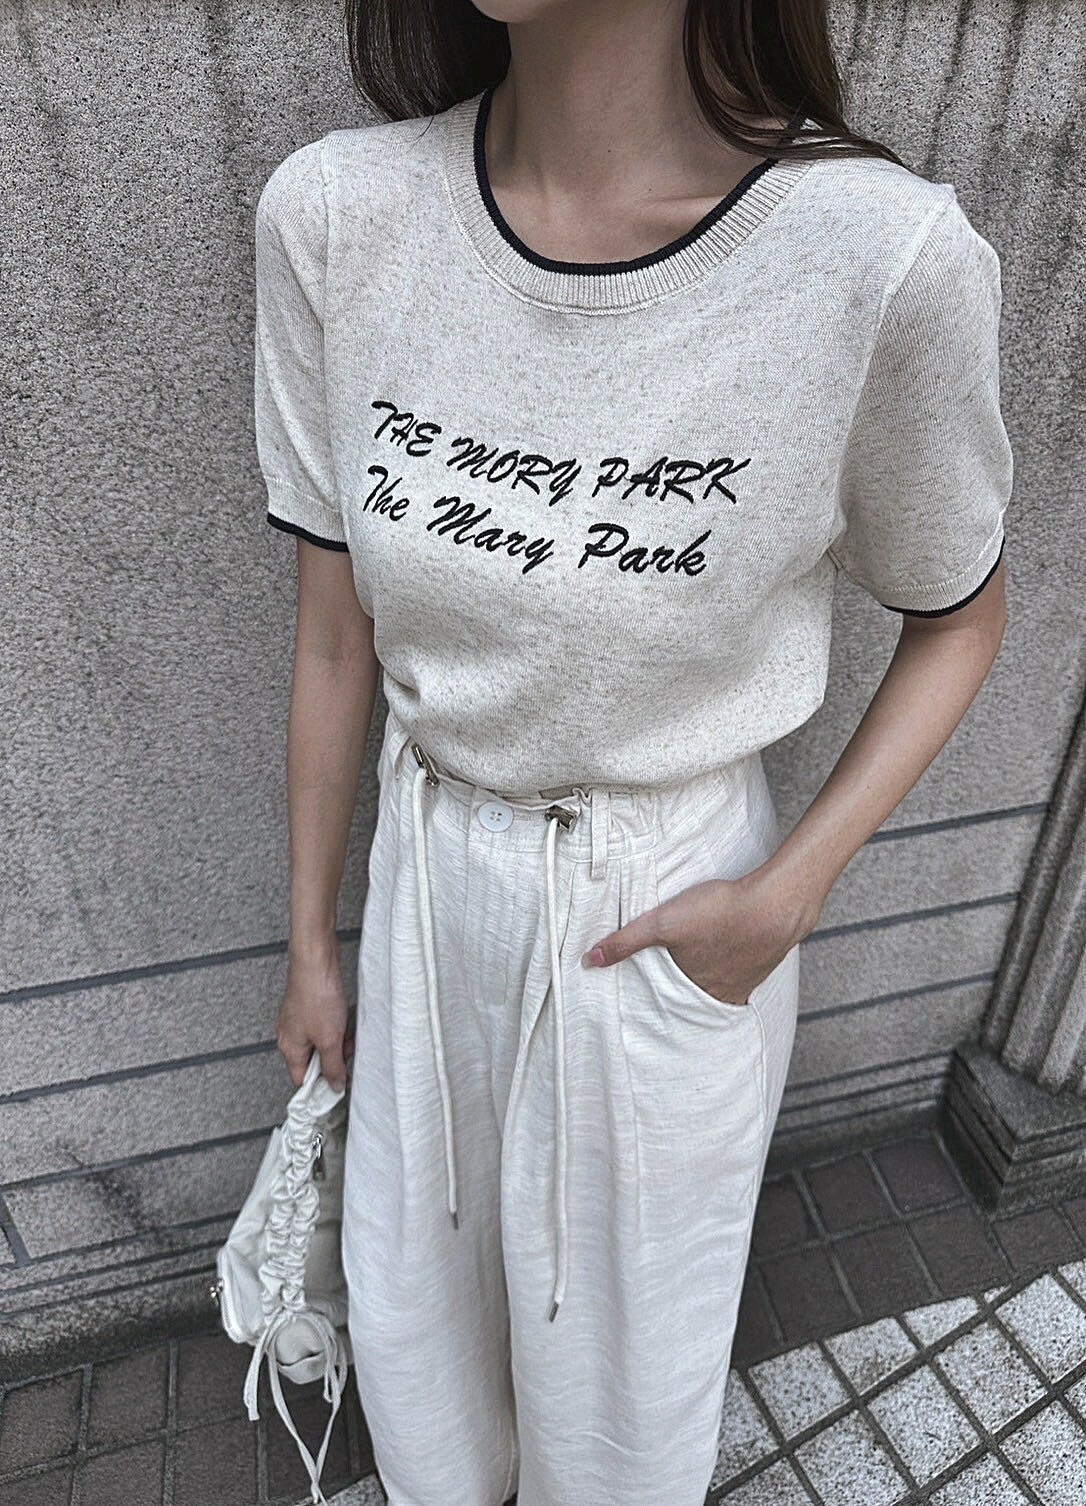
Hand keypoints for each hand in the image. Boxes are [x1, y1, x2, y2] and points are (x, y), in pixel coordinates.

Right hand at [276, 937, 351, 1090]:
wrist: (316, 960)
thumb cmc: (316, 996)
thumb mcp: (329, 1040)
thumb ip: (332, 1066)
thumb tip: (334, 1086)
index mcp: (289, 1048)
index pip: (301, 1080)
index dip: (319, 1086)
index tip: (337, 1087)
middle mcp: (289, 1035)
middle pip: (313, 1060)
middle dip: (334, 1058)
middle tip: (347, 1052)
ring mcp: (298, 1020)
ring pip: (321, 1041)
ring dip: (337, 1041)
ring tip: (347, 1032)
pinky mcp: (309, 1006)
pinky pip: (324, 1025)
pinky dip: (336, 1026)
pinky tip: (345, 1018)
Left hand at [582, 868, 815, 1005]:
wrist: (776, 903)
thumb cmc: (720, 912)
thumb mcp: (662, 923)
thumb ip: (626, 942)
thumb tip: (589, 960)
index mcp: (697, 989)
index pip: (672, 1003)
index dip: (660, 1001)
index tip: (650, 1004)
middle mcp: (723, 992)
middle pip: (698, 997)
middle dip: (686, 994)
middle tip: (674, 988)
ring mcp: (748, 979)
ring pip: (724, 987)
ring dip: (713, 980)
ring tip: (701, 973)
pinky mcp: (766, 961)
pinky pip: (747, 973)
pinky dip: (737, 968)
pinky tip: (735, 956)